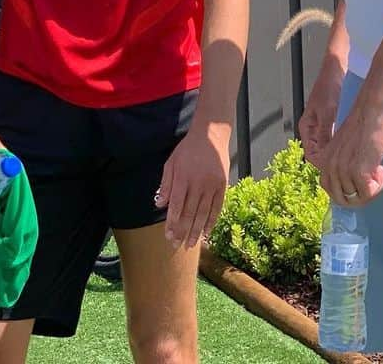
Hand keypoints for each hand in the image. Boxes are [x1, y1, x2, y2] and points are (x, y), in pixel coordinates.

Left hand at [155, 122, 229, 248]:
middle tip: (177, 246)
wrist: (210, 136)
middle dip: (183, 231)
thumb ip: (165, 184)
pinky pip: (217, 208)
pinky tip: (206, 234)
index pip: (176, 206)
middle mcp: (198, 184)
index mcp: (183, 177)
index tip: (168, 236)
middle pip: (189, 213)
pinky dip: (211, 222)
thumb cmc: (187, 150)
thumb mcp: (171, 162)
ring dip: (196, 232)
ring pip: (203, 214)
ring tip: (190, 245)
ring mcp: (212, 186)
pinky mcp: (222, 186)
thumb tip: (159, 205)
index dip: (172, 223)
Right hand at [298, 63, 343, 168]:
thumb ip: (325, 132)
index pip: (312, 156)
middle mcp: (311, 130)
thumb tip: (327, 154)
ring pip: (327, 151)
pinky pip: (333, 142)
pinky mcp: (329, 124)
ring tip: (353, 163)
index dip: (325, 166)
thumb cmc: (328, 89)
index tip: (342, 170)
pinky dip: (341, 149)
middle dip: (332, 165)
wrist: (332, 72)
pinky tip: (354, 150)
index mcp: (306, 128)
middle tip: (350, 170)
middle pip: (320, 156)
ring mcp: (320, 127)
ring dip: (338, 158)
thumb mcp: (327, 111)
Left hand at [318, 95, 382, 206]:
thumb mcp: (343, 148)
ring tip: (378, 171)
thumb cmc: (362, 126)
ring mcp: (342, 170)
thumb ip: (341, 164)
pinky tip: (382, 170)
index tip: (361, 179)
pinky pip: (369, 193)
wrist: (371, 112)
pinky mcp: (358, 172)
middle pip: (343, 199)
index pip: (330, 190)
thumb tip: (351, 187)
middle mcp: (329, 166)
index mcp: (323, 160)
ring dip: (372, 189)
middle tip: (373, 182)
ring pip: (357, 199)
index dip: (349, 189)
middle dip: (360, 196)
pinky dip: (379, 186)